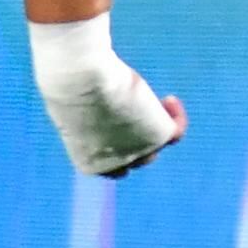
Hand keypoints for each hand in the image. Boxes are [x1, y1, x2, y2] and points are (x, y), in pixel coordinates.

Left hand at [28, 14, 186, 176]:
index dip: (118, 147)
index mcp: (88, 163)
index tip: (117, 125)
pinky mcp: (158, 136)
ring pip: (155, 143)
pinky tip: (168, 100)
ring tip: (144, 97)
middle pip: (136, 157)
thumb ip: (91, 119)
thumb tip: (109, 112)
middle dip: (136, 134)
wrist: (81, 81)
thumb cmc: (70, 87)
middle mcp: (115, 164)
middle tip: (130, 108)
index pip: (112, 167)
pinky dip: (177, 116)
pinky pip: (176, 131)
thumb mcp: (77, 109)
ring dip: (155, 123)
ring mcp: (138, 152)